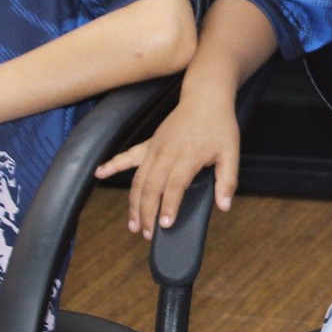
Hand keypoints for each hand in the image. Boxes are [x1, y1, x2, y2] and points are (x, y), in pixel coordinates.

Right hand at [94, 97, 240, 238]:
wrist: (205, 97)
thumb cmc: (220, 125)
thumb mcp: (232, 152)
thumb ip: (228, 180)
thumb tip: (224, 205)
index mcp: (188, 156)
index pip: (174, 186)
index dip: (168, 206)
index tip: (164, 225)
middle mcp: (167, 153)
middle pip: (151, 187)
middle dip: (147, 212)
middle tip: (147, 234)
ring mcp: (155, 148)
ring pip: (138, 179)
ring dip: (133, 202)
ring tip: (133, 224)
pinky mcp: (150, 144)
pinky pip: (129, 156)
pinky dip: (113, 164)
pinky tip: (99, 172)